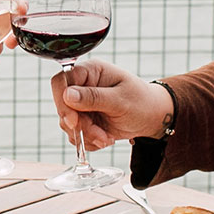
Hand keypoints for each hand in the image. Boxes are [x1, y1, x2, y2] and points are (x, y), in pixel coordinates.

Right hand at [51, 60, 172, 148]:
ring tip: (106, 138)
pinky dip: (88, 141)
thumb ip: (93, 97)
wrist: (152, 117)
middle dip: (79, 125)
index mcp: (91, 71)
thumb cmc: (142, 102)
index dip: (61, 101)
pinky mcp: (84, 120)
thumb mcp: (120, 99)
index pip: (62, 81)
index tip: (73, 120)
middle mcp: (83, 86)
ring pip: (67, 123)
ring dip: (86, 135)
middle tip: (98, 134)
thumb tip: (67, 95)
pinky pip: (75, 134)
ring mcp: (82, 104)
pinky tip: (105, 138)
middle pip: (62, 106)